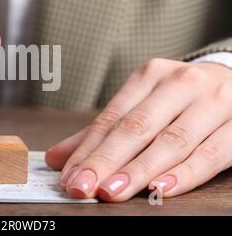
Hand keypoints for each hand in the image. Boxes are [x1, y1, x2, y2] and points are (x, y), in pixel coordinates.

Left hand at [45, 58, 231, 201]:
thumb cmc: (181, 98)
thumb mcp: (143, 103)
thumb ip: (103, 131)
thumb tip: (57, 158)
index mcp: (149, 76)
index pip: (112, 117)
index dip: (88, 149)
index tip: (69, 176)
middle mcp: (179, 84)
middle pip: (136, 127)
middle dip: (105, 161)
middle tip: (82, 187)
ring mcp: (211, 103)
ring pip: (170, 141)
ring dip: (138, 170)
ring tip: (111, 192)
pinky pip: (210, 153)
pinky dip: (185, 173)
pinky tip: (160, 188)